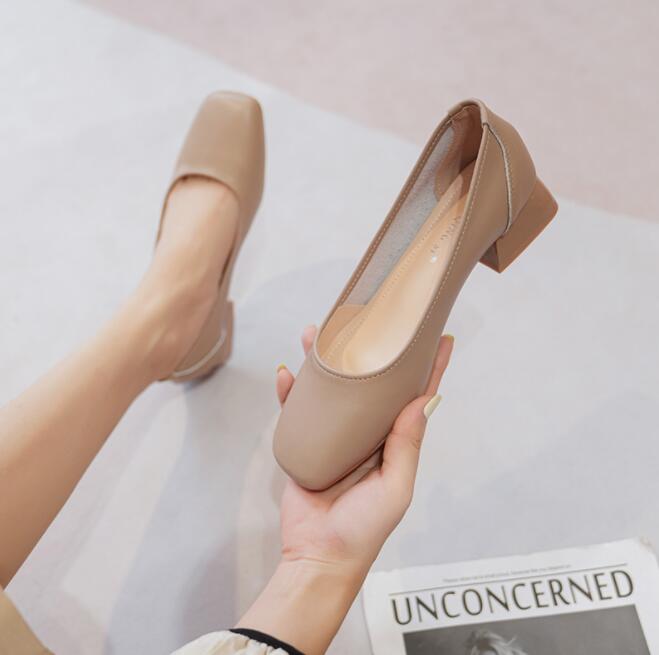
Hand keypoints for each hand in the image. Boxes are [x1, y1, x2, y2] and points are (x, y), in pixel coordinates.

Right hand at [237, 328, 452, 654]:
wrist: (318, 556)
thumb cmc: (363, 530)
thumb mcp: (394, 490)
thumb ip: (406, 446)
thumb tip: (424, 401)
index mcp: (394, 443)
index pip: (416, 397)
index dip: (429, 368)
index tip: (439, 337)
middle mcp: (367, 433)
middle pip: (369, 382)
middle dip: (368, 351)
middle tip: (365, 319)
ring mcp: (335, 436)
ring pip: (332, 388)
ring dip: (325, 361)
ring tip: (317, 333)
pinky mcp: (306, 443)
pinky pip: (297, 410)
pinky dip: (291, 392)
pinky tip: (287, 373)